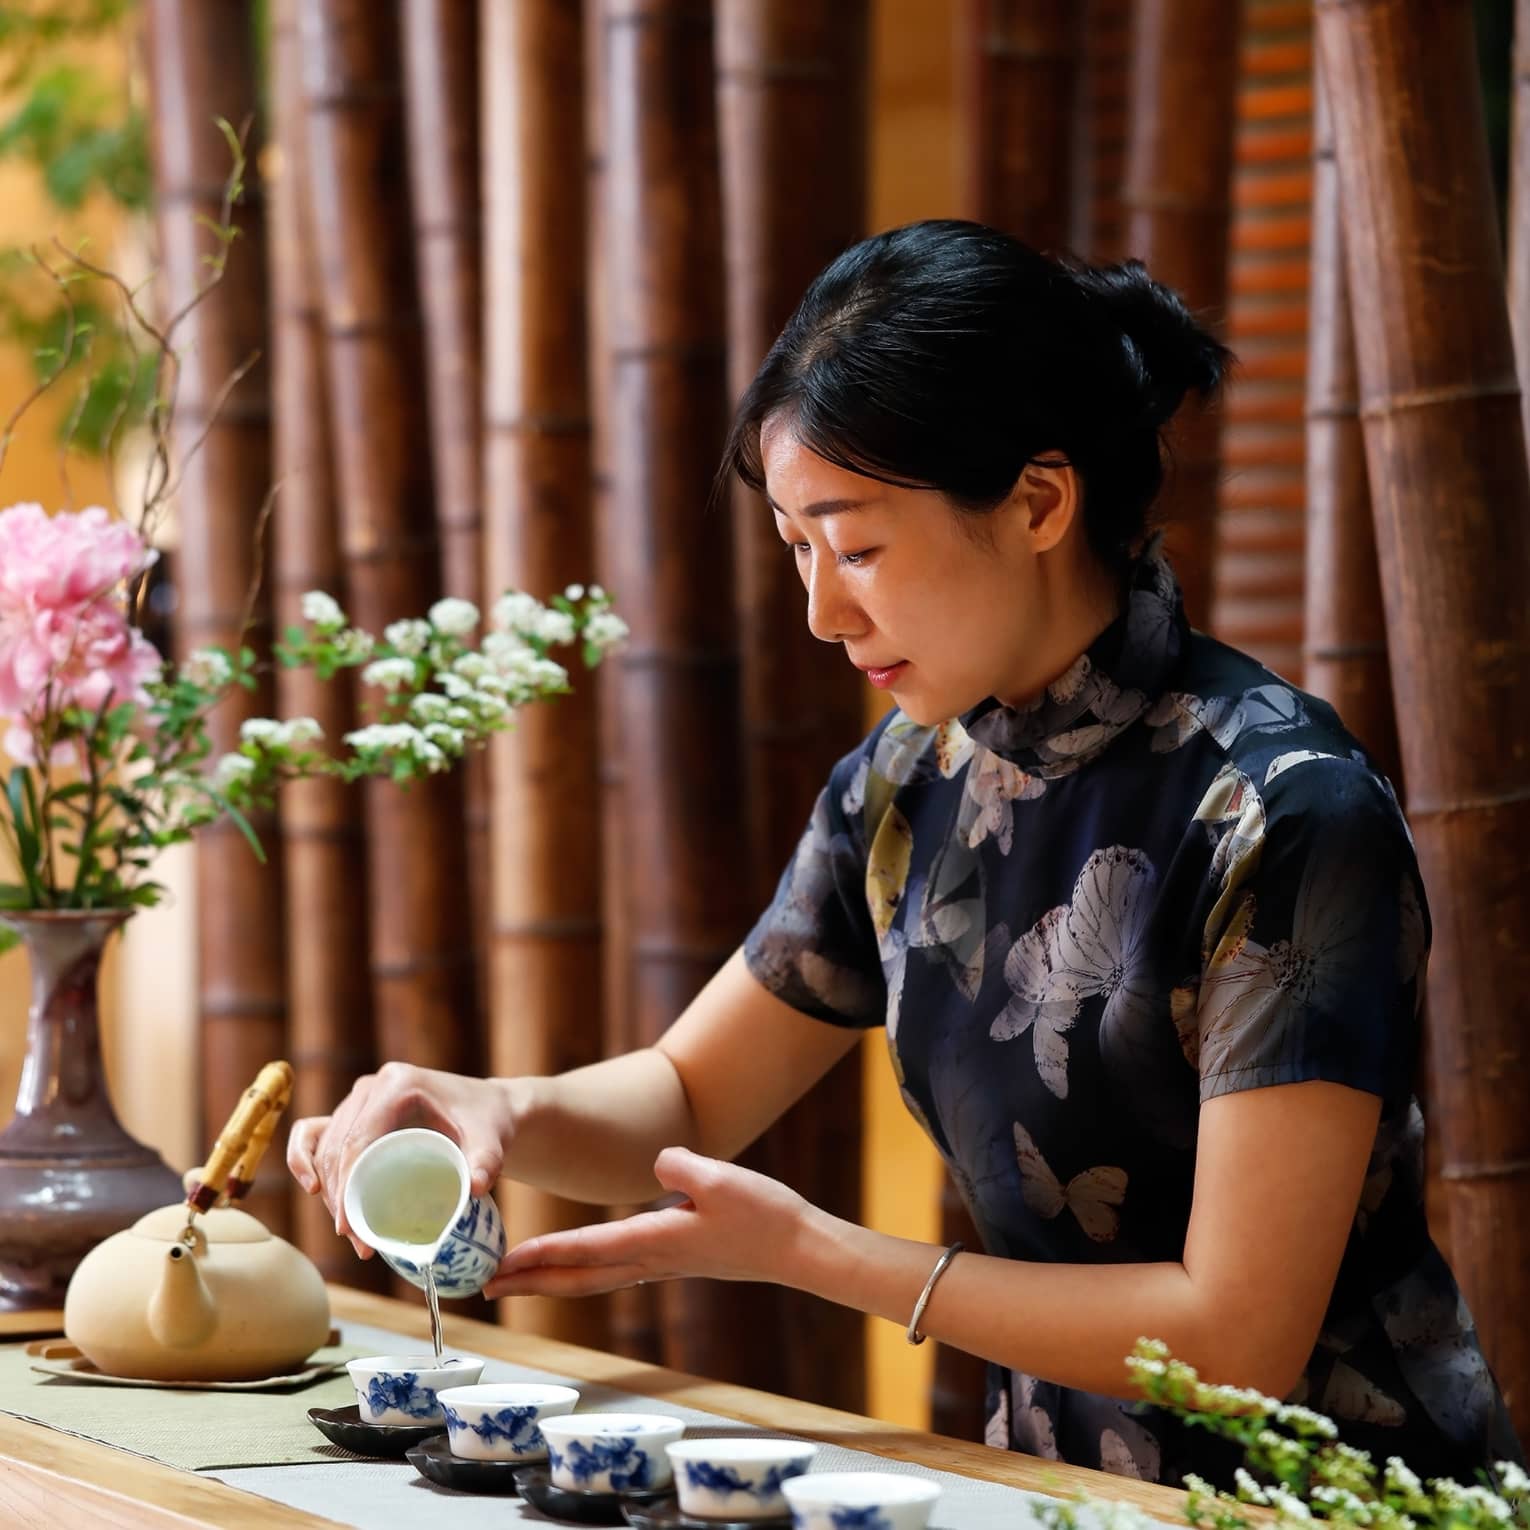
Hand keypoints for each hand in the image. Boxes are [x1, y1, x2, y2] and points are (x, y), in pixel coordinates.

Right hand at [287, 1063, 514, 1255]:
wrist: (488, 1110)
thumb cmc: (487, 1122)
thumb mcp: (492, 1140)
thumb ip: (486, 1162)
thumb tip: (475, 1188)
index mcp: (398, 1085)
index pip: (358, 1139)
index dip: (348, 1185)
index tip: (351, 1228)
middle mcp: (372, 1087)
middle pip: (338, 1148)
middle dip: (341, 1199)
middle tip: (361, 1243)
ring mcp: (360, 1099)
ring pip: (326, 1148)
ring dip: (331, 1193)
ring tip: (354, 1234)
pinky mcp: (355, 1113)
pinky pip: (316, 1134)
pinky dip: (306, 1160)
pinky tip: (313, 1189)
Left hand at [484, 1146, 824, 1300]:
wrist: (797, 1248)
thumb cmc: (764, 1214)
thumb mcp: (722, 1179)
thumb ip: (681, 1167)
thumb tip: (656, 1161)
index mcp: (656, 1240)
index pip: (587, 1250)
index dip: (543, 1255)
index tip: (503, 1265)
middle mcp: (651, 1259)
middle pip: (578, 1276)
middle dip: (530, 1282)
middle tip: (485, 1288)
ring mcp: (661, 1264)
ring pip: (592, 1278)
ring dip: (550, 1281)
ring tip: (515, 1282)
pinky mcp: (674, 1259)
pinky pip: (613, 1271)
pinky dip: (582, 1272)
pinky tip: (576, 1269)